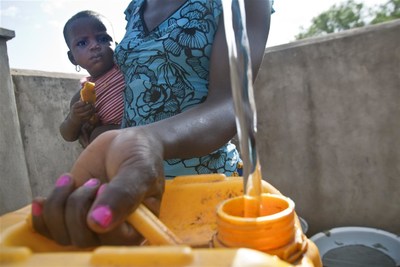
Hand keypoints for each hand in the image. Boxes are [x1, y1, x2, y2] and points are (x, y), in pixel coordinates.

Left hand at [32, 128, 164, 246]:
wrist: (125, 142)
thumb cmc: (141, 156)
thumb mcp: (139, 170)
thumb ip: (123, 195)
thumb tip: (98, 224)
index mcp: (137, 228)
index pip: (113, 242)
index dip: (102, 217)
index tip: (104, 186)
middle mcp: (114, 232)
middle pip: (83, 240)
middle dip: (79, 206)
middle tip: (94, 182)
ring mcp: (90, 224)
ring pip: (63, 235)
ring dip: (60, 205)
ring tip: (71, 180)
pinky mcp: (70, 214)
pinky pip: (49, 229)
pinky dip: (42, 215)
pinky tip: (42, 199)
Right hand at [70, 100, 94, 124]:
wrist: (73, 121)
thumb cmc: (76, 111)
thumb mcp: (76, 106)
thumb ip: (80, 101)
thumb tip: (85, 95)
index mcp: (74, 107)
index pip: (79, 104)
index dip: (84, 103)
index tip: (88, 101)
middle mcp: (75, 112)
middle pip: (83, 109)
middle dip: (89, 106)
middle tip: (92, 104)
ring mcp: (78, 117)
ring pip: (86, 113)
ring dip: (91, 110)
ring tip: (93, 108)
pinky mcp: (82, 120)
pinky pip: (88, 117)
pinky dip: (91, 114)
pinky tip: (93, 112)